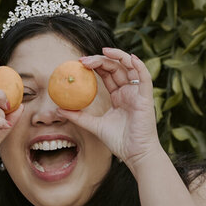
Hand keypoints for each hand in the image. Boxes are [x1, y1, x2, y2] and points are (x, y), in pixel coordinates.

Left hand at [58, 48, 160, 170]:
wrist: (135, 155)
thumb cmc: (119, 141)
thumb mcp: (94, 125)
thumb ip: (78, 116)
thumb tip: (58, 110)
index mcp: (119, 96)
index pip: (107, 74)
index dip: (95, 65)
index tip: (80, 63)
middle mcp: (129, 92)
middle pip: (116, 68)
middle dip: (100, 60)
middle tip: (84, 59)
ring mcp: (138, 93)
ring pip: (130, 67)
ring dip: (117, 56)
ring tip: (103, 51)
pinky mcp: (146, 97)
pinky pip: (145, 77)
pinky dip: (139, 66)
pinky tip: (131, 57)